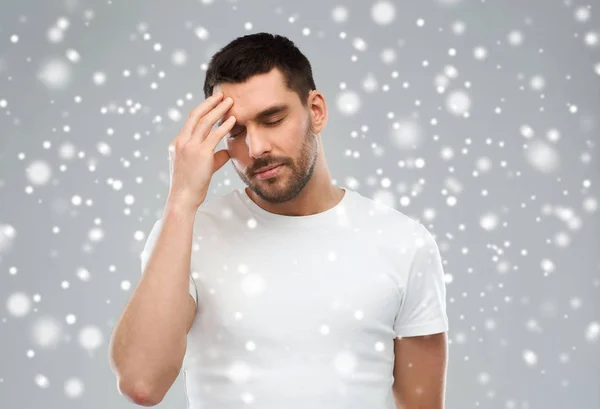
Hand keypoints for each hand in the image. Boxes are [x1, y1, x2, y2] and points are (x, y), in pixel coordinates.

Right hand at [166, 91, 235, 211]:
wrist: (183, 198)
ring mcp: (189, 146)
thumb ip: (213, 157)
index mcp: (177, 143)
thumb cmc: (191, 186)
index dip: (203, 109)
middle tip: (222, 94)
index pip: (191, 121)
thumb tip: (226, 151)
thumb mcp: (201, 168)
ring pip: (205, 121)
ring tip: (230, 102)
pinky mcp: (200, 153)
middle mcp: (181, 141)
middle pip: (196, 115)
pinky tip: (233, 120)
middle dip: (210, 103)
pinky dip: (224, 126)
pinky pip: (214, 135)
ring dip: (219, 110)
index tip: (213, 102)